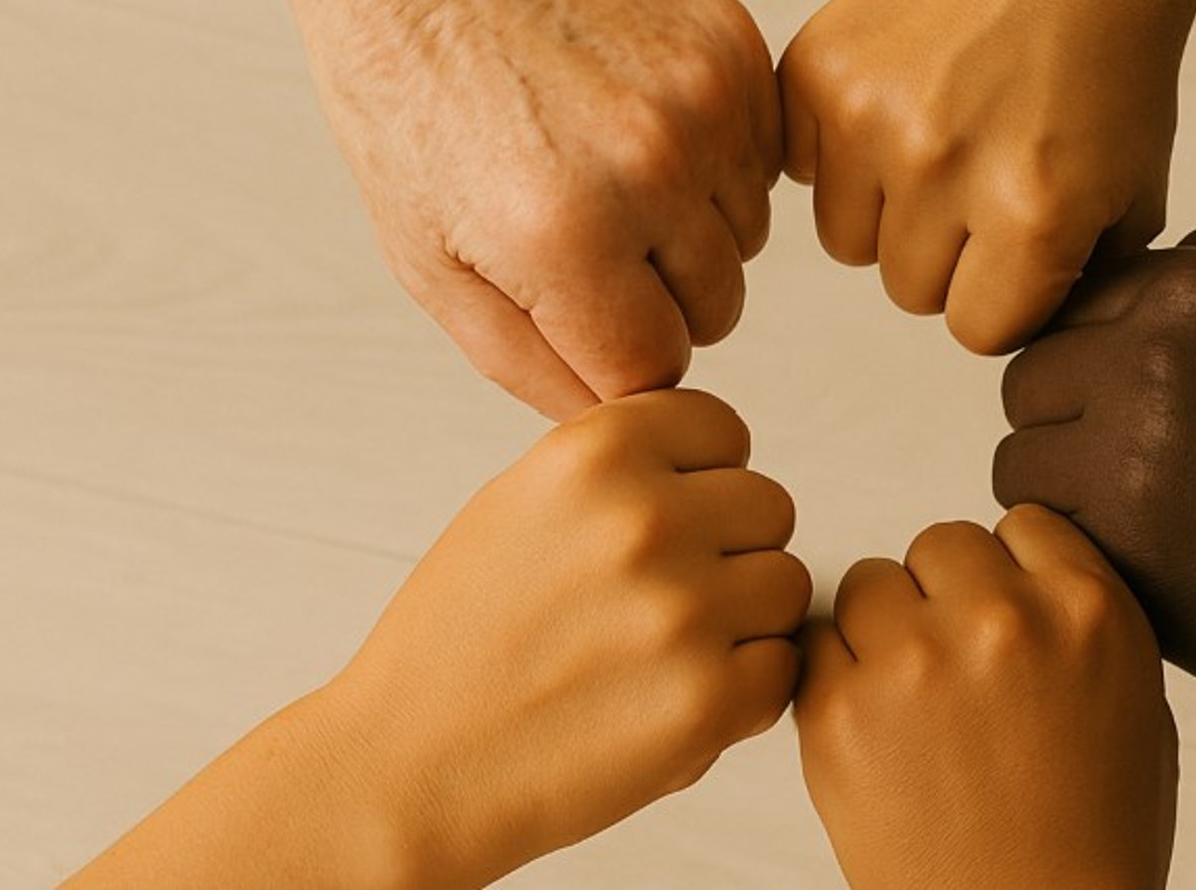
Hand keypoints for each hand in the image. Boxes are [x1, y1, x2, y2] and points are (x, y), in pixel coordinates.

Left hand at [258, 0, 782, 416]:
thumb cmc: (409, 91)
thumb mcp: (427, 258)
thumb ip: (522, 361)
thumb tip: (605, 413)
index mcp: (564, 236)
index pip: (654, 370)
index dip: (616, 356)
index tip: (582, 319)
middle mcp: (648, 168)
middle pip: (714, 312)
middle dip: (656, 297)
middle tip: (586, 241)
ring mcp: (703, 102)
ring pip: (746, 241)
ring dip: (689, 229)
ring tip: (607, 173)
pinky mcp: (733, 48)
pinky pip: (763, 162)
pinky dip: (715, 163)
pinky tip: (642, 129)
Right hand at [331, 389, 807, 882]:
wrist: (409, 767)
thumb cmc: (463, 638)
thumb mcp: (521, 502)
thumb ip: (620, 463)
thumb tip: (718, 446)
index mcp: (595, 452)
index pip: (724, 428)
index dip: (702, 480)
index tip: (659, 526)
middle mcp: (645, 519)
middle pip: (769, 506)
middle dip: (729, 550)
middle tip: (656, 602)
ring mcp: (683, 610)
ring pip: (786, 586)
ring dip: (744, 622)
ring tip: (661, 653)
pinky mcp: (708, 700)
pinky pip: (782, 670)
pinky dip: (743, 692)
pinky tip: (669, 701)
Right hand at [778, 0, 1195, 354]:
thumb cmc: (1109, 62)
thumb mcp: (1134, 194)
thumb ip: (1081, 284)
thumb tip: (1020, 340)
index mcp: (1031, 211)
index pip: (976, 332)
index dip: (1004, 297)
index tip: (1021, 251)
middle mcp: (940, 166)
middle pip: (908, 291)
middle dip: (947, 255)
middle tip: (983, 185)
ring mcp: (868, 112)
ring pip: (848, 242)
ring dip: (888, 212)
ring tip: (939, 147)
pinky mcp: (816, 68)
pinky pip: (801, 168)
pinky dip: (839, 154)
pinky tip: (896, 111)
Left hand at [795, 506, 1176, 889]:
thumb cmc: (1093, 831)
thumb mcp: (1137, 699)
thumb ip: (1079, 614)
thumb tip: (1023, 557)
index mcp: (1088, 612)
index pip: (1023, 523)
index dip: (1012, 574)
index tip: (1010, 623)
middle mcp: (1001, 623)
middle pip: (943, 542)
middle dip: (946, 596)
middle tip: (960, 670)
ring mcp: (914, 664)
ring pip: (872, 580)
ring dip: (886, 626)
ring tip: (917, 700)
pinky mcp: (838, 713)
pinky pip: (815, 639)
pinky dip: (836, 672)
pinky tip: (877, 723)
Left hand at [993, 227, 1195, 734]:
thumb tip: (1128, 262)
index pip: (1075, 306)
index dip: (1099, 368)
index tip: (1143, 417)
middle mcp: (1156, 353)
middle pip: (1031, 376)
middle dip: (1069, 425)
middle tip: (1138, 479)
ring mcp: (1131, 446)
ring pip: (1018, 454)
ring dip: (1061, 492)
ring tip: (1144, 524)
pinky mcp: (1118, 535)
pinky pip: (1037, 527)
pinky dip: (1075, 549)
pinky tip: (1148, 563)